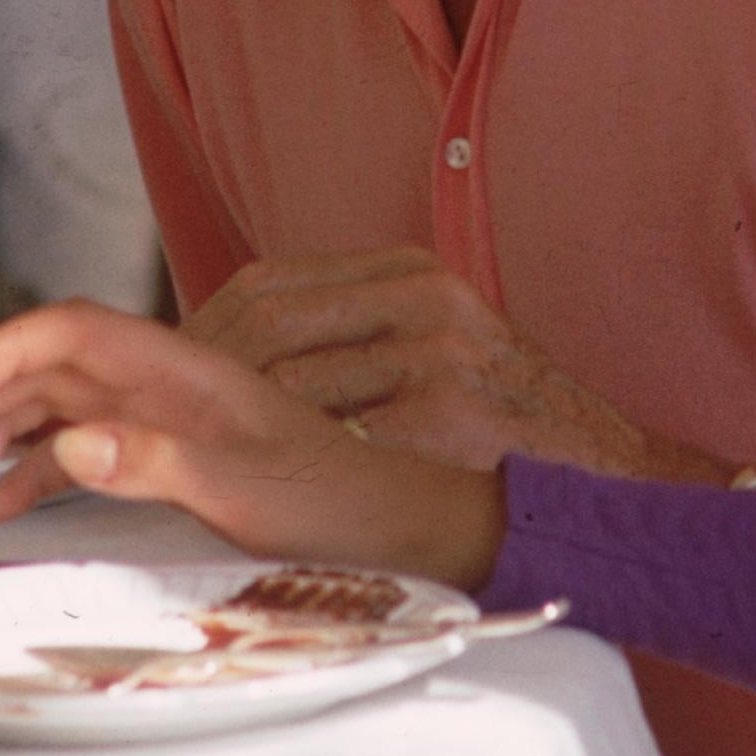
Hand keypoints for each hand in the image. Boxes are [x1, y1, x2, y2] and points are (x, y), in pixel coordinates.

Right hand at [0, 301, 509, 583]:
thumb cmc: (334, 495)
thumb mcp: (244, 483)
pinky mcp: (166, 455)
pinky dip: (39, 470)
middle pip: (50, 368)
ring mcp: (162, 417)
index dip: (3, 348)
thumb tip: (75, 444)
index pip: (74, 333)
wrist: (393, 523)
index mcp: (182, 367)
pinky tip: (3, 498)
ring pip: (59, 410)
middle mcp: (164, 382)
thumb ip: (156, 459)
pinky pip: (85, 452)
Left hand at [181, 249, 692, 479]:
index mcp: (409, 273)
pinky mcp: (444, 410)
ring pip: (287, 373)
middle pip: (266, 316)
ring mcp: (432, 350)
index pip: (271, 282)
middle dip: (197, 367)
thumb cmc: (510, 425)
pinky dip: (285, 453)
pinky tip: (253, 481)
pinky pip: (335, 429)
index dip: (206, 328)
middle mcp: (419, 296)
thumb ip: (358, 337)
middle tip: (145, 416)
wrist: (610, 472)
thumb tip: (251, 354)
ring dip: (226, 415)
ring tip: (183, 450)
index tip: (158, 373)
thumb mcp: (438, 350)